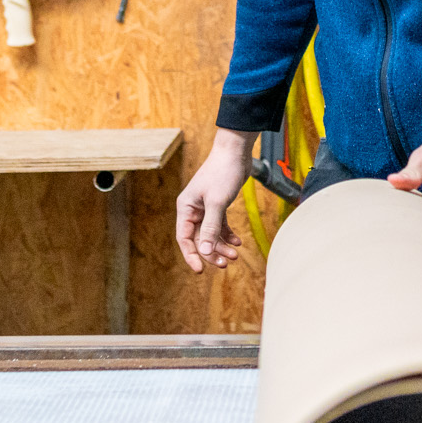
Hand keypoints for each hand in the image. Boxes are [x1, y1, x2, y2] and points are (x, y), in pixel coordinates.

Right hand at [176, 129, 253, 272]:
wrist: (235, 152)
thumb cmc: (223, 173)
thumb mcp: (217, 203)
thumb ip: (210, 228)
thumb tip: (204, 252)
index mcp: (186, 208)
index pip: (184, 238)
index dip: (191, 256)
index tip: (200, 270)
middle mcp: (193, 209)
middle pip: (199, 239)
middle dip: (211, 252)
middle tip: (226, 263)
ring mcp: (205, 207)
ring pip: (210, 234)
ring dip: (221, 245)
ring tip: (235, 254)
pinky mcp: (217, 204)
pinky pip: (219, 226)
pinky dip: (227, 235)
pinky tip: (237, 242)